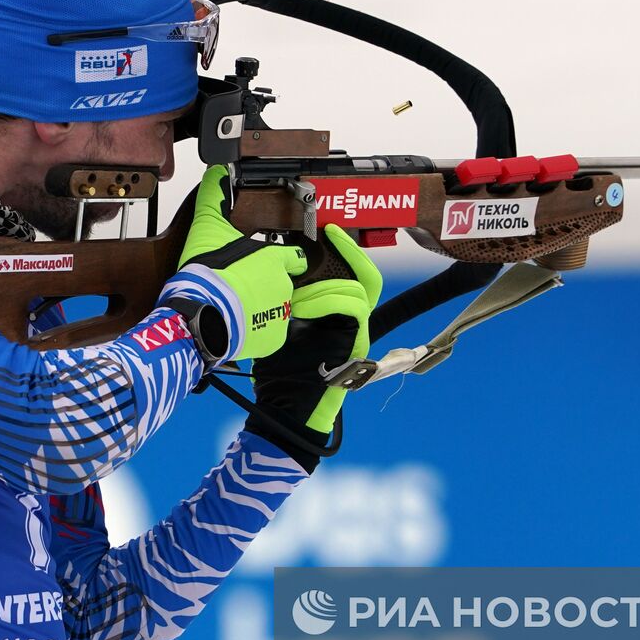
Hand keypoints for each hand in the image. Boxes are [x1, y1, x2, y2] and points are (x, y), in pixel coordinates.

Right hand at [159, 165, 306, 362]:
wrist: (201, 314)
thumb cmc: (207, 274)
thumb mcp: (208, 227)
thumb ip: (215, 198)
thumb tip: (217, 172)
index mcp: (275, 259)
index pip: (295, 257)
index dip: (285, 258)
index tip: (275, 261)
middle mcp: (284, 285)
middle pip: (282, 284)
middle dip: (265, 285)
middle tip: (241, 286)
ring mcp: (281, 313)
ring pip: (276, 309)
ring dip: (261, 308)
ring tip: (235, 306)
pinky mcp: (273, 338)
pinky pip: (269, 333)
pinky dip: (257, 330)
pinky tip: (238, 324)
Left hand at [246, 224, 382, 469]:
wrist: (283, 409)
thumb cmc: (276, 371)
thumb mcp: (277, 325)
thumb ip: (283, 300)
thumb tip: (272, 268)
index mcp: (332, 315)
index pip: (351, 274)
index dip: (345, 250)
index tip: (328, 230)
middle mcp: (349, 322)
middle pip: (367, 277)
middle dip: (351, 252)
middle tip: (332, 233)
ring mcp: (355, 335)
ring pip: (358, 291)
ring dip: (324, 287)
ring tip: (295, 296)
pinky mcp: (355, 346)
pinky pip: (353, 309)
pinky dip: (326, 301)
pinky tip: (301, 307)